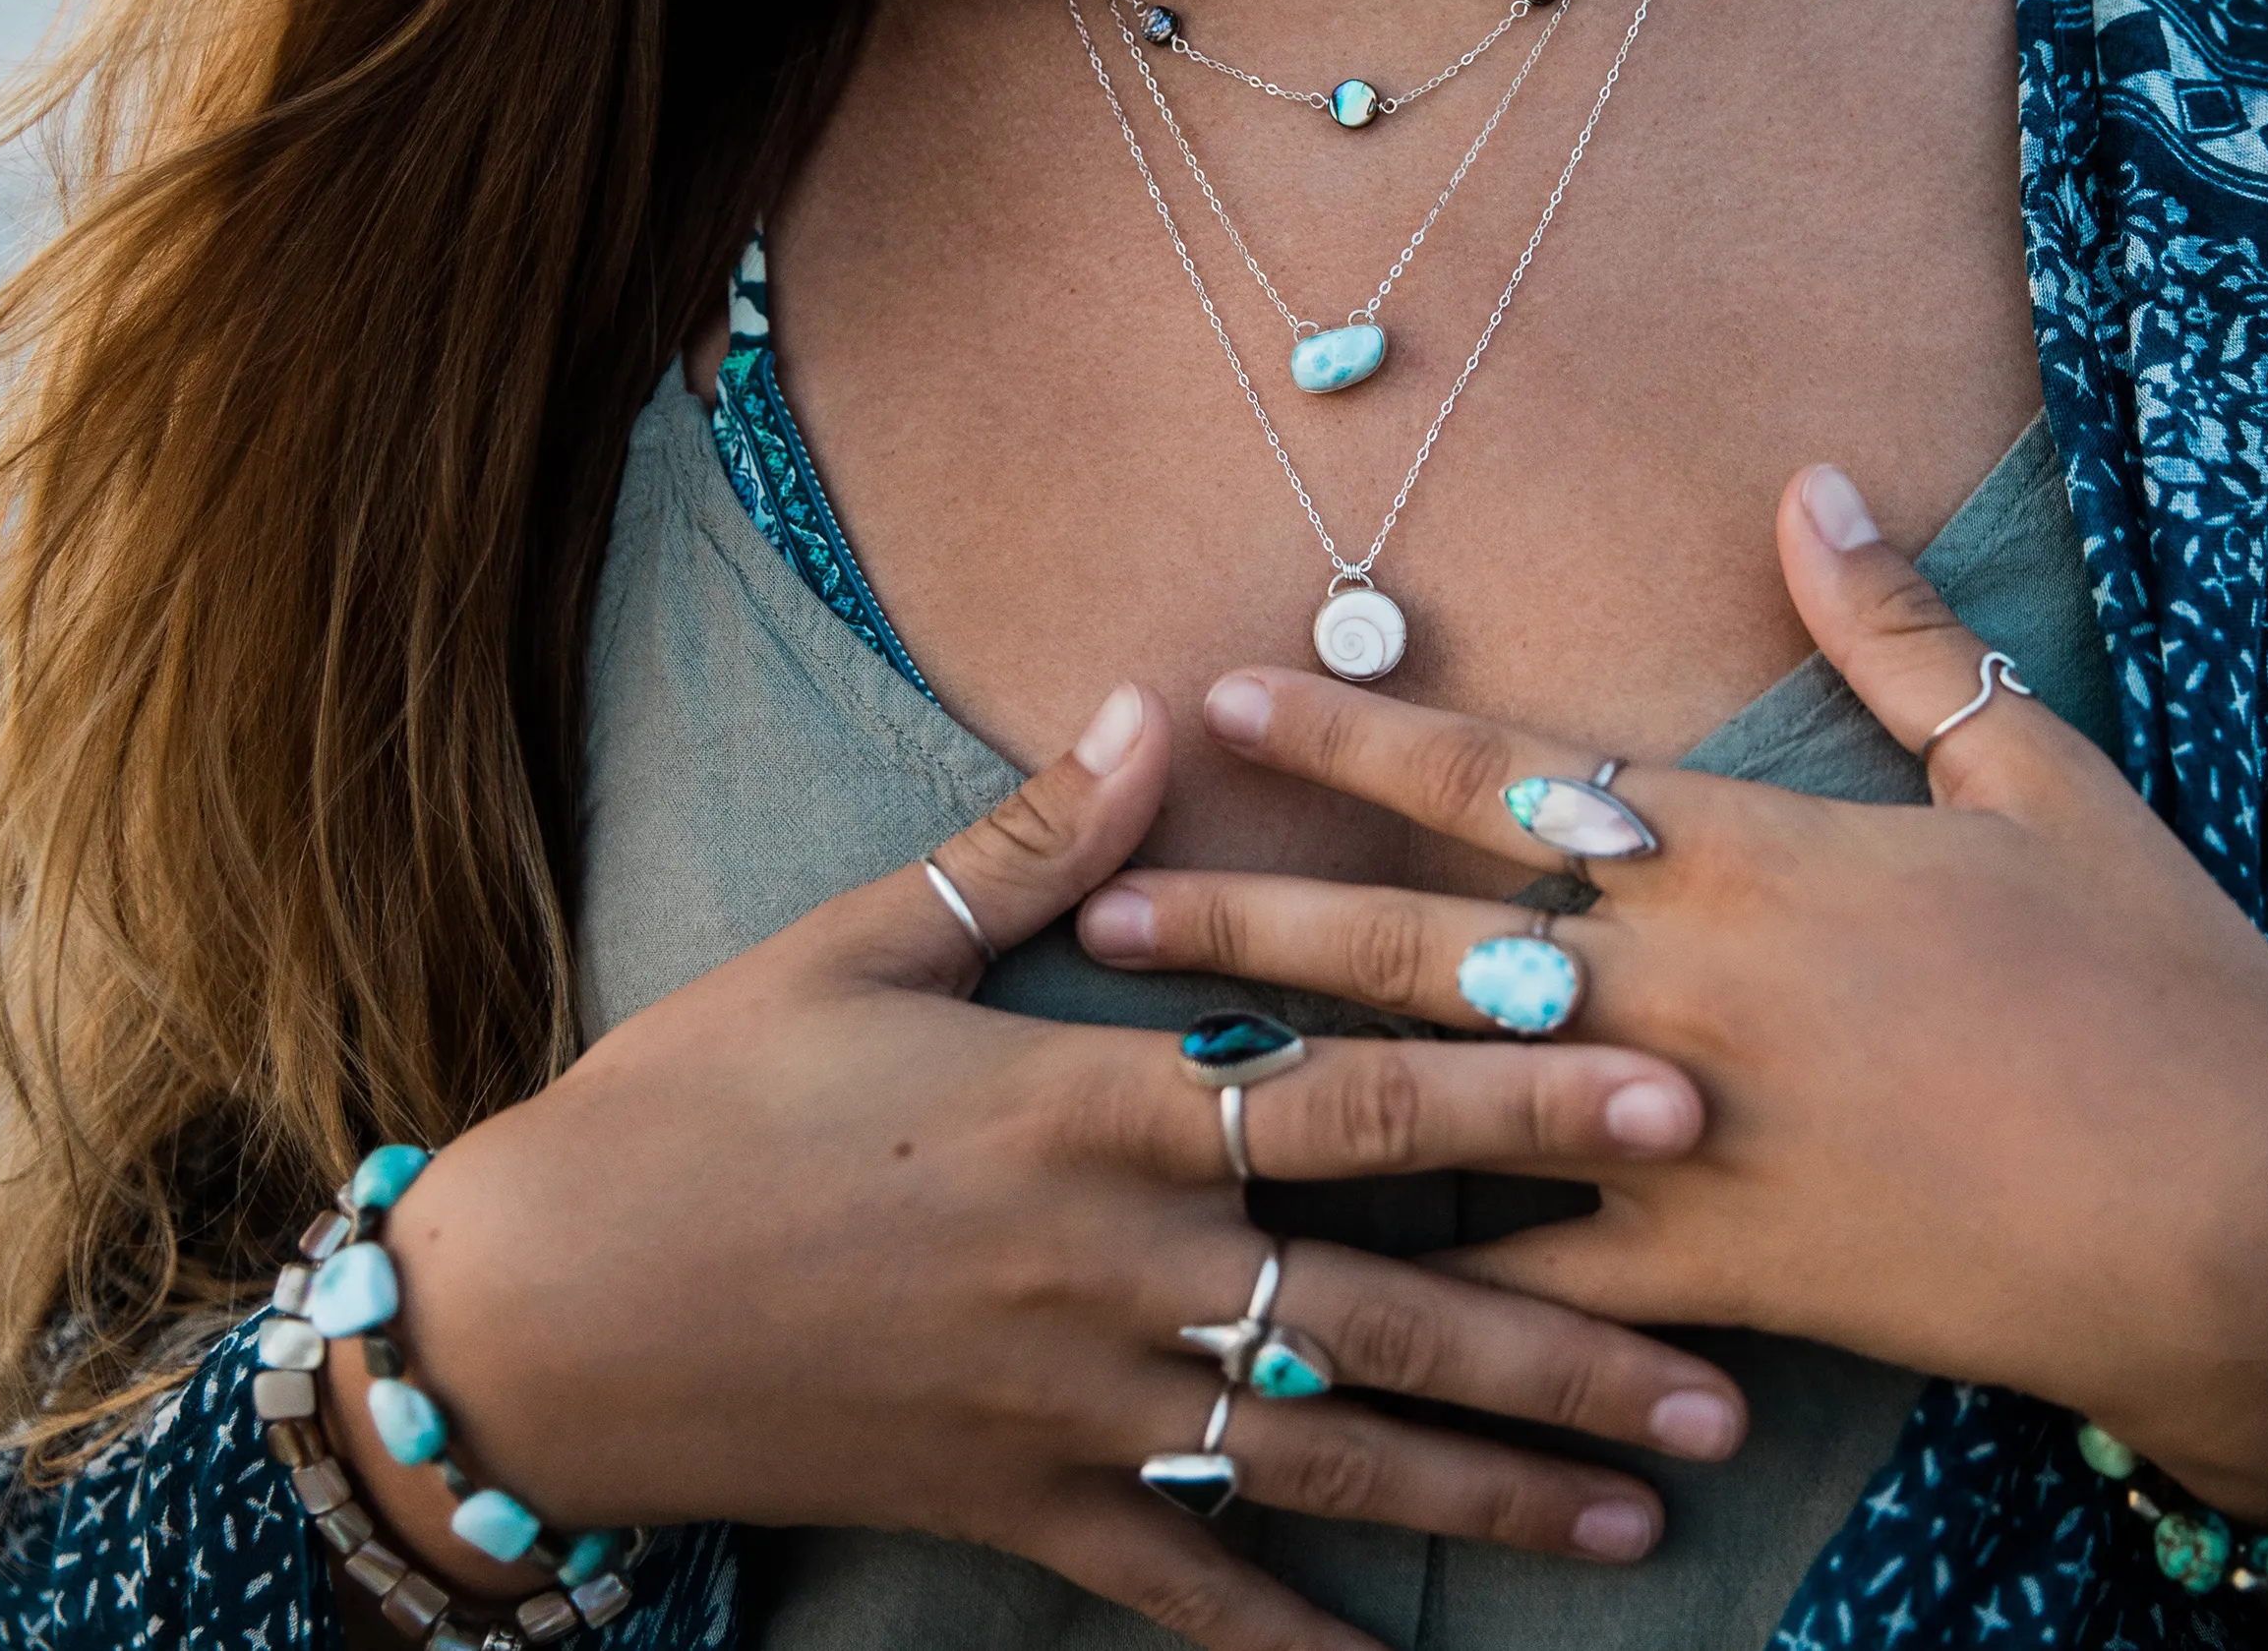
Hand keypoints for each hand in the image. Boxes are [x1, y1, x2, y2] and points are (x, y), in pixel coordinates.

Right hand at [329, 685, 1750, 1650]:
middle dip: (1565, 1346)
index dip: (1515, 1104)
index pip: (1346, 1106)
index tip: (1671, 1094)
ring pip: (1324, 1466)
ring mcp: (1068, 1413)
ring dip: (1493, 1495)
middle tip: (1727, 1374)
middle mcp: (1104, 1275)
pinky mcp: (1018, 1511)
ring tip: (1647, 1512)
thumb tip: (1152, 709)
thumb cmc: (689, 1110)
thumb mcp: (848, 950)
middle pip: (1380, 1313)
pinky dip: (1294, 1644)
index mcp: (1081, 1117)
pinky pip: (1185, 1593)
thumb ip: (1023, 845)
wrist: (540, 1319)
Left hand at [1077, 468, 2267, 1529]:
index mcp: (1752, 854)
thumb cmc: (2162, 988)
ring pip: (1439, 1104)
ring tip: (1148, 1081)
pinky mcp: (1717, 1275)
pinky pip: (1534, 1284)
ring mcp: (1686, 1137)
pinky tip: (1306, 1289)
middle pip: (1420, 935)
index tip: (1227, 694)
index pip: (1506, 775)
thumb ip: (1902, 638)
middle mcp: (1685, 987)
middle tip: (1098, 897)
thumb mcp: (2044, 779)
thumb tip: (1811, 483)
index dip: (1357, 732)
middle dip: (1254, 910)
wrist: (2242, 1226)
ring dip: (1283, 1083)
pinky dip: (1425, 1286)